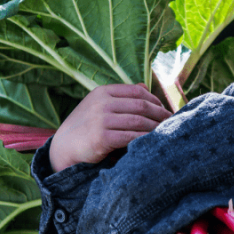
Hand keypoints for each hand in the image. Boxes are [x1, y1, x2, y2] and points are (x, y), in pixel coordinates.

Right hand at [49, 83, 171, 171]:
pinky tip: (152, 142)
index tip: (165, 110)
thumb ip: (121, 96)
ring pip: (138, 121)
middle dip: (159, 114)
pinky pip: (131, 136)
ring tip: (165, 132)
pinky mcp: (101, 137)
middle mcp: (102, 103)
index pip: (137, 92)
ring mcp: (101, 119)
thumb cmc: (85, 126)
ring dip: (155, 127)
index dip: (155, 101)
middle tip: (171, 122)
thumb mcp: (99, 105)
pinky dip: (145, 139)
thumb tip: (145, 86)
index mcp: (103, 91)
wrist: (63, 147)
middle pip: (141, 105)